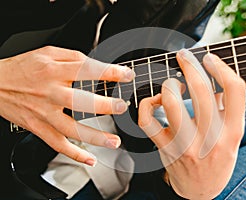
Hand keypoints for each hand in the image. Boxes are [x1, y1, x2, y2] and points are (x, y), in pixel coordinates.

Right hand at [0, 46, 134, 165]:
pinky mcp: (39, 127)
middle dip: (104, 106)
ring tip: (114, 141)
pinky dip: (74, 154)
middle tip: (121, 107)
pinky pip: (57, 144)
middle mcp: (50, 92)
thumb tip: (97, 65)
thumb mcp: (48, 52)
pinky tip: (90, 159)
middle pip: (80, 101)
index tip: (126, 75)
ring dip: (95, 137)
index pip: (86, 70)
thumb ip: (73, 57)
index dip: (110, 72)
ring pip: (71, 129)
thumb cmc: (23, 68)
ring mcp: (44, 113)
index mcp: (54, 70)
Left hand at [138, 49, 245, 198]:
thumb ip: (228, 107)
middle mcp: (211, 139)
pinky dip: (147, 104)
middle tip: (184, 56)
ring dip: (169, 85)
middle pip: (200, 91)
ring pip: (170, 103)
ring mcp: (185, 145)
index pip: (234, 89)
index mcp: (233, 131)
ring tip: (173, 85)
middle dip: (189, 65)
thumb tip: (215, 74)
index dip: (221, 66)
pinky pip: (147, 120)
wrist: (201, 190)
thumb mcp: (232, 135)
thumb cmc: (217, 156)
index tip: (208, 57)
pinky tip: (155, 101)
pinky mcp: (164, 148)